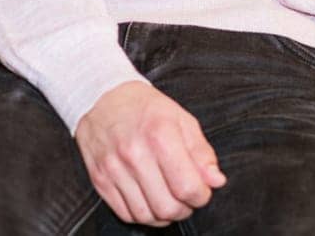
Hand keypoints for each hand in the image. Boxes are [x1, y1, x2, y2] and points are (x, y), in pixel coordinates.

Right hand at [73, 81, 226, 225]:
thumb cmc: (144, 108)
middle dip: (183, 208)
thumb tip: (215, 181)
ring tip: (167, 199)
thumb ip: (201, 152)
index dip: (201, 196)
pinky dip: (142, 214)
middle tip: (185, 197)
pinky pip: (125, 214)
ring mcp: (113, 168)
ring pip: (146, 216)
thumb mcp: (181, 119)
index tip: (202, 190)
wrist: (102, 98)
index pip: (187, 187)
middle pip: (167, 207)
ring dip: (163, 215)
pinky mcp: (99, 179)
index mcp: (160, 135)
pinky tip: (148, 200)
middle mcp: (134, 154)